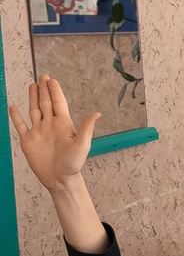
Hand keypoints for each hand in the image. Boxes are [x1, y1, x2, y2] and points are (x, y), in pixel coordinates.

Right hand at [11, 75, 97, 191]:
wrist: (60, 178)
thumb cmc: (73, 163)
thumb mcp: (82, 144)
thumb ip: (86, 128)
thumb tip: (97, 113)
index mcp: (63, 124)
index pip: (58, 103)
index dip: (55, 91)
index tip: (52, 80)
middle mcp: (50, 125)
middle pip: (45, 103)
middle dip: (44, 90)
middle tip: (42, 76)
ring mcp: (38, 132)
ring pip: (34, 110)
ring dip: (32, 98)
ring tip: (33, 85)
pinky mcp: (28, 140)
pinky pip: (20, 125)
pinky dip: (16, 116)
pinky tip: (14, 107)